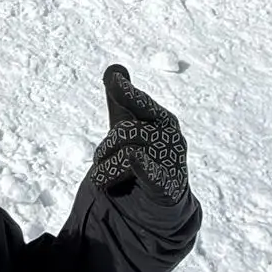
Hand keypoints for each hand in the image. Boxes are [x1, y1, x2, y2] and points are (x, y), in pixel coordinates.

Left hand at [89, 65, 187, 203]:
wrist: (157, 203)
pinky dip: (143, 166)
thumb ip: (122, 99)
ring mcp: (172, 162)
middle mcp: (170, 136)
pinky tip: (134, 157)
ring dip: (105, 169)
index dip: (127, 94)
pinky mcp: (168, 187)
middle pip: (126, 132)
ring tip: (103, 180)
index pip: (141, 104)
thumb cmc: (144, 156)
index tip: (114, 82)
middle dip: (105, 148)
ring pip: (127, 154)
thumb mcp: (131, 126)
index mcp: (162, 119)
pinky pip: (152, 174)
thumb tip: (114, 68)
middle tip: (99, 162)